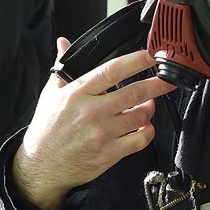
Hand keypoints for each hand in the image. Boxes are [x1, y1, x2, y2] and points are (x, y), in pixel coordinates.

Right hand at [13, 38, 175, 209]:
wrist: (41, 165)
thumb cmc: (47, 129)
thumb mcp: (50, 94)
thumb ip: (62, 67)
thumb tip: (63, 43)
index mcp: (78, 93)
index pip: (113, 70)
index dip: (136, 61)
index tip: (152, 55)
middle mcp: (92, 112)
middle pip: (135, 93)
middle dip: (157, 84)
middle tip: (168, 79)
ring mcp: (102, 134)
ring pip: (141, 117)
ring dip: (150, 109)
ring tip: (148, 105)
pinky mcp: (109, 154)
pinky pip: (140, 140)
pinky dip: (148, 132)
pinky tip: (144, 127)